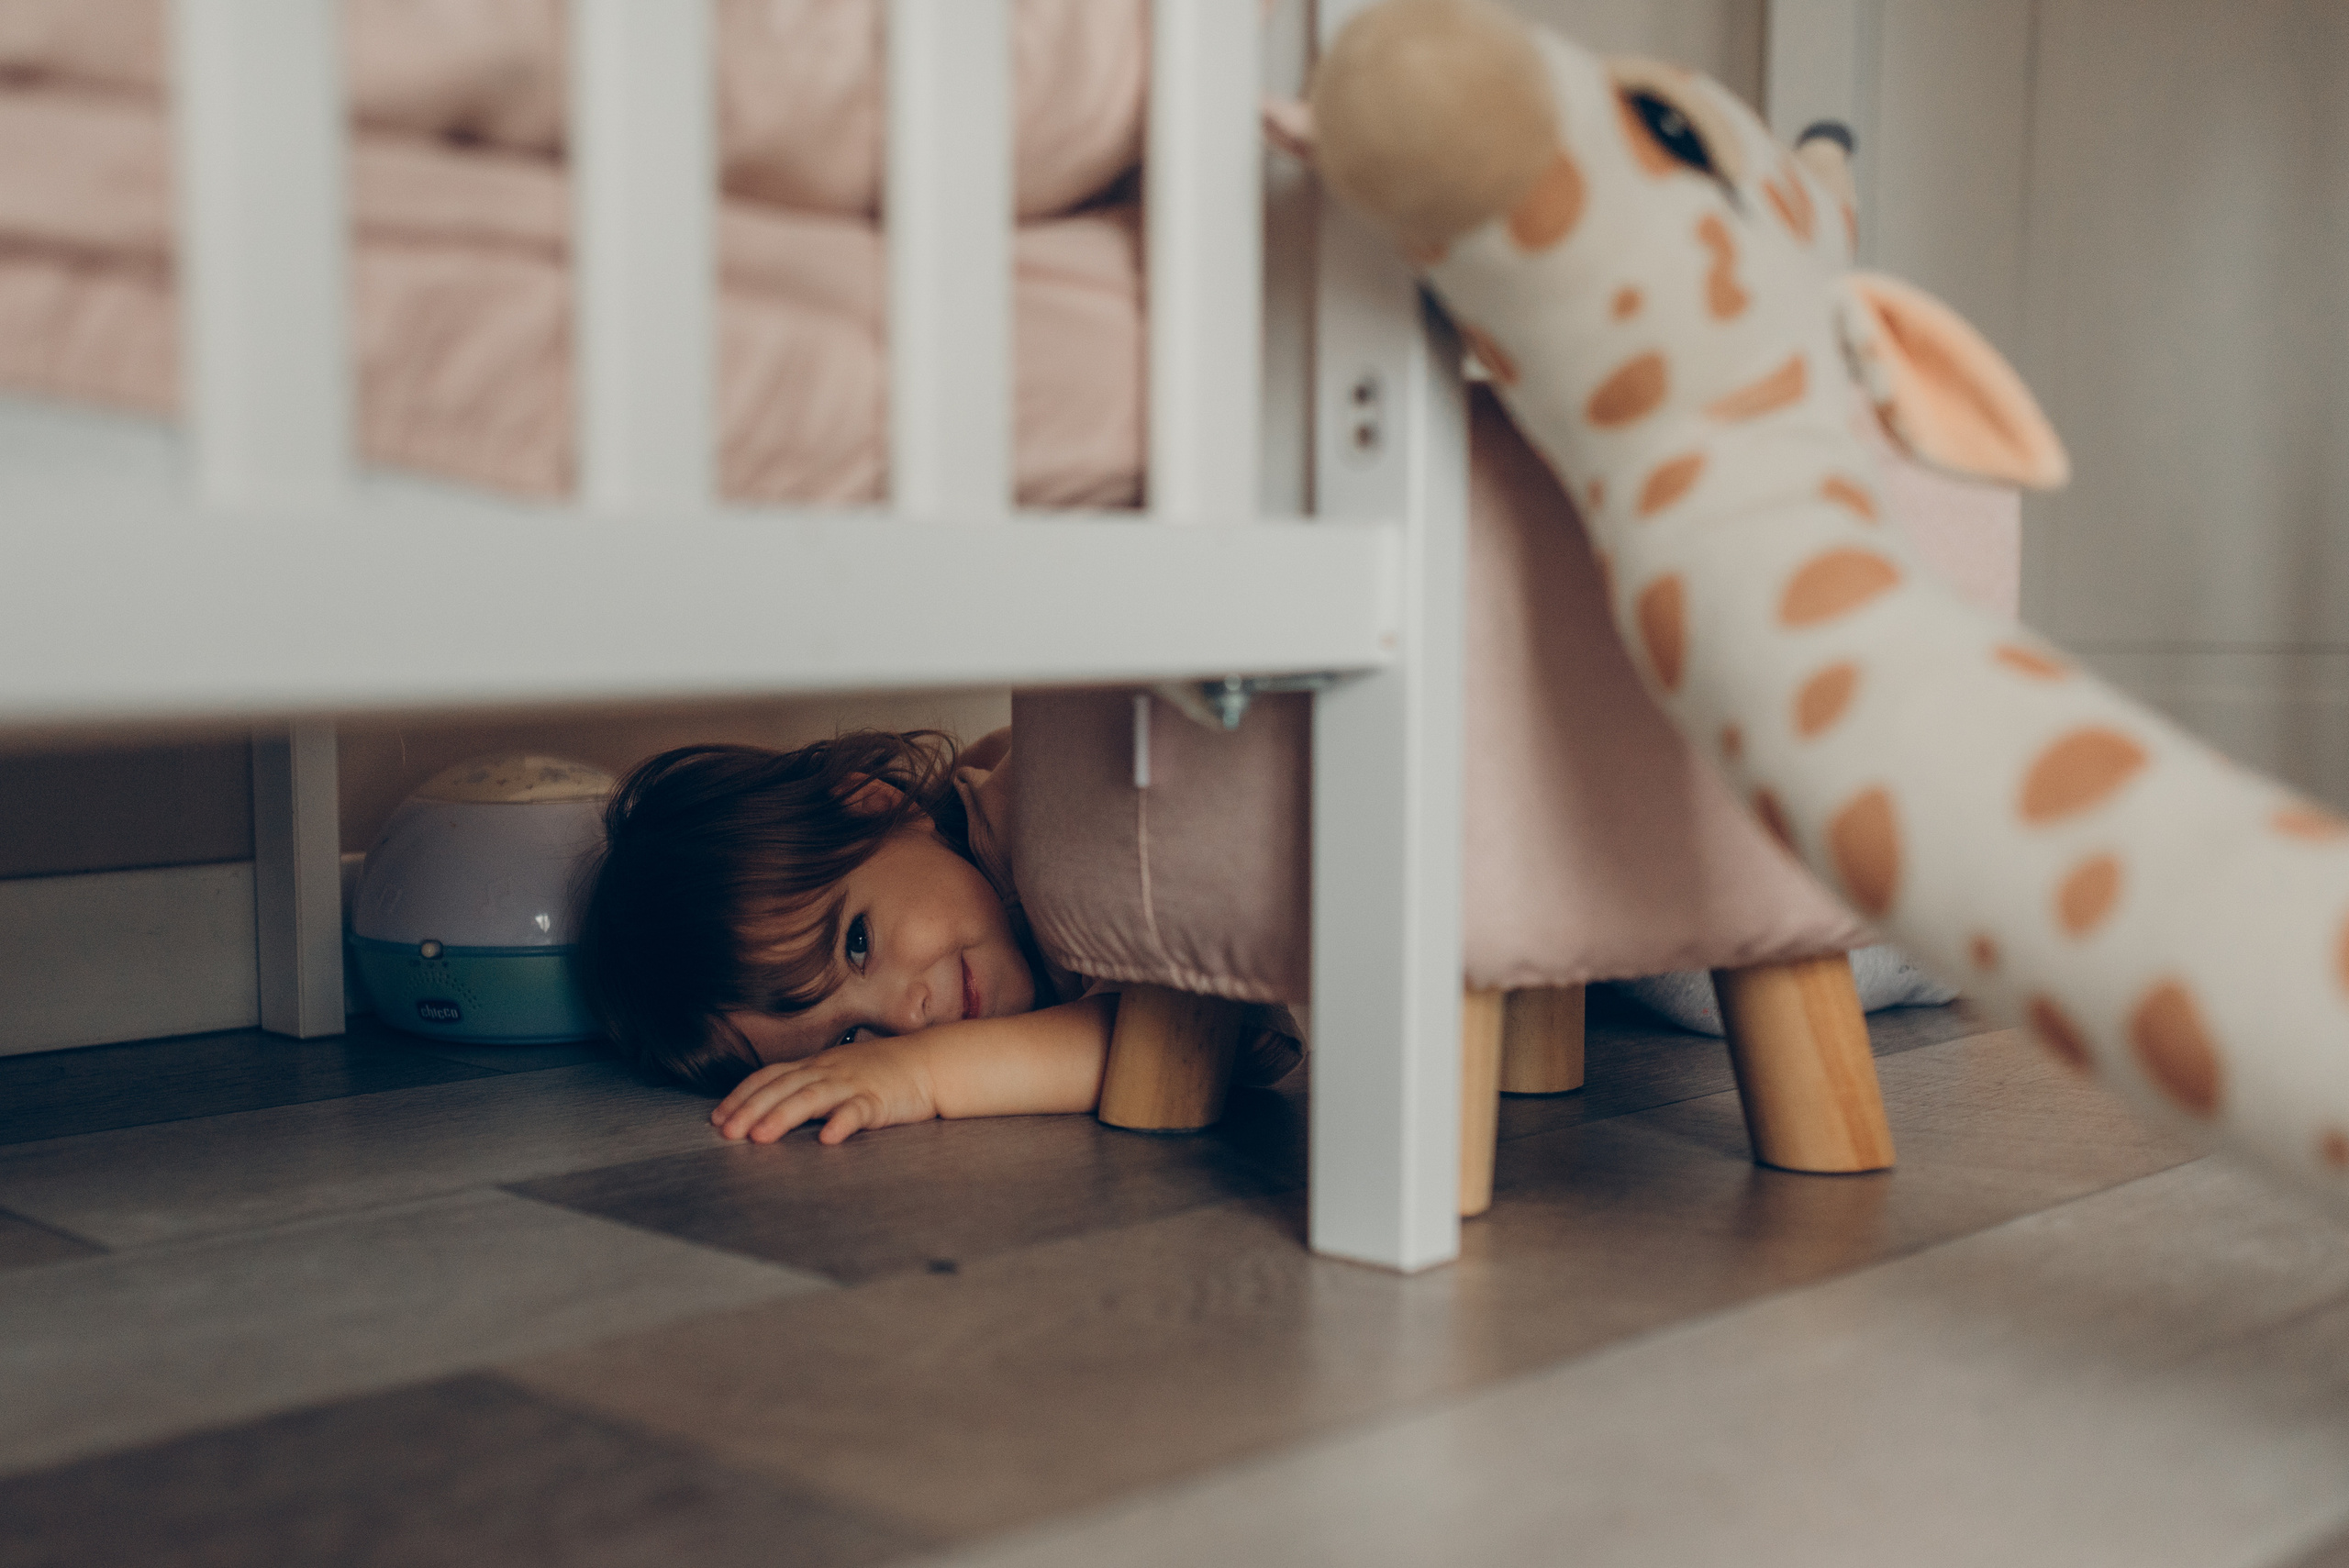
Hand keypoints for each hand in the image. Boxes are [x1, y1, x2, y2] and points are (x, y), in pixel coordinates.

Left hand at [710, 1035, 937, 1144]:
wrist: (929, 1063)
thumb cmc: (881, 1072)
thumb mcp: (837, 1074)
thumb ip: (807, 1086)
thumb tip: (769, 1107)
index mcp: (815, 1065)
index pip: (770, 1076)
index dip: (742, 1095)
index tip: (717, 1118)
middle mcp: (828, 1071)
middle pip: (783, 1087)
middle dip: (751, 1109)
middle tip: (727, 1132)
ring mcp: (853, 1084)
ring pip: (813, 1097)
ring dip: (783, 1116)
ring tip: (761, 1136)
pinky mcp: (879, 1100)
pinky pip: (858, 1111)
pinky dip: (842, 1123)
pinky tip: (828, 1140)